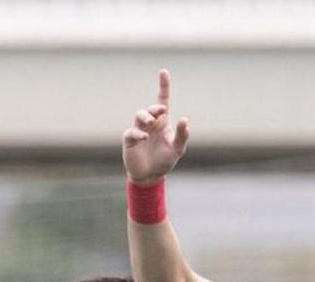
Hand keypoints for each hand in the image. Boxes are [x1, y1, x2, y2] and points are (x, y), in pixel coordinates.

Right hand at [123, 69, 189, 184]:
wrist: (150, 176)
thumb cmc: (164, 161)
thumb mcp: (177, 150)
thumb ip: (182, 136)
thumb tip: (184, 120)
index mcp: (162, 122)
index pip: (163, 100)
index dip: (163, 86)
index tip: (164, 72)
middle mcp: (151, 124)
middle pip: (151, 108)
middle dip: (155, 108)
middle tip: (160, 112)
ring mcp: (139, 130)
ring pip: (139, 115)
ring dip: (146, 116)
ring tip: (151, 122)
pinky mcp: (130, 140)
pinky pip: (131, 132)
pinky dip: (138, 133)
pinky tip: (144, 137)